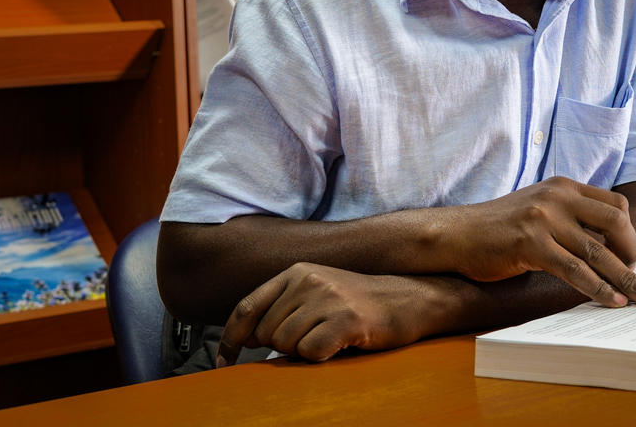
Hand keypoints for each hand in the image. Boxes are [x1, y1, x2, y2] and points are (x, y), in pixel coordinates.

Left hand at [216, 263, 449, 366]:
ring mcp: (328, 298)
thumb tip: (246, 338)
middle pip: (266, 333)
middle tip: (314, 339)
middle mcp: (309, 280)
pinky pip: (311, 353)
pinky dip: (321, 357)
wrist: (411, 299)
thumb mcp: (318, 292)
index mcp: (296, 272)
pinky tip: (341, 344)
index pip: (246, 307)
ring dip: (304, 351)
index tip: (223, 362)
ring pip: (286, 345)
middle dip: (283, 347)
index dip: (231, 339)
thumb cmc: (360, 303)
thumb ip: (283, 306)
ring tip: (331, 338)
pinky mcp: (346, 319)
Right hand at [440, 176, 635, 308]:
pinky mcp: (531, 243)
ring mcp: (544, 218)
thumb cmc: (499, 229)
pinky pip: (575, 270)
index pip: (615, 204)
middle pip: (616, 222)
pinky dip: (598, 288)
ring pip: (598, 252)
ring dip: (625, 278)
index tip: (634, 256)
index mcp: (563, 186)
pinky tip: (611, 302)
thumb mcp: (539, 210)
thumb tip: (610, 246)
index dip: (631, 231)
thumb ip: (570, 219)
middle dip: (634, 254)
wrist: (456, 234)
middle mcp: (558, 196)